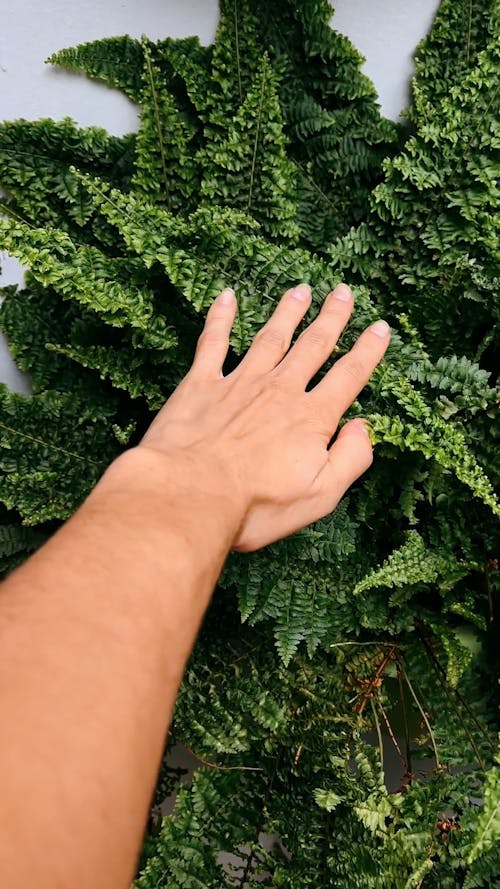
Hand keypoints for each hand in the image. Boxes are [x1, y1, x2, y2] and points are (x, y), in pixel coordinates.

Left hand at [139, 283, 389, 550]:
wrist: (190, 494)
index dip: (367, 350)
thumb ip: (349, 459)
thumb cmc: (256, 504)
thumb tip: (362, 428)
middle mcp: (280, 391)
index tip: (380, 327)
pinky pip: (213, 342)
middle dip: (331, 318)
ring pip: (270, 338)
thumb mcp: (319, 495)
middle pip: (312, 346)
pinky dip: (221, 317)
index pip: (348, 376)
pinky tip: (227, 296)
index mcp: (311, 418)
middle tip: (342, 292)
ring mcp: (239, 383)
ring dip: (288, 312)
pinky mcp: (201, 384)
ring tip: (300, 290)